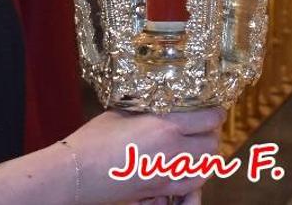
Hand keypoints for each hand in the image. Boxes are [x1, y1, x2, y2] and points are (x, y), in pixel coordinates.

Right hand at [65, 108, 222, 202]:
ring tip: (198, 145)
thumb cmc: (94, 139)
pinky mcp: (158, 190)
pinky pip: (191, 185)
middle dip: (212, 134)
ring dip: (206, 155)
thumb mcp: (123, 112)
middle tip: (205, 127)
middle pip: (212, 144)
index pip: (208, 119)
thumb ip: (150, 108)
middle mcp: (172, 151)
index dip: (215, 113)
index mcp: (165, 126)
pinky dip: (196, 175)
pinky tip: (189, 167)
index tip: (214, 109)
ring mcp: (167, 174)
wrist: (76, 172)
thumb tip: (164, 102)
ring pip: (206, 166)